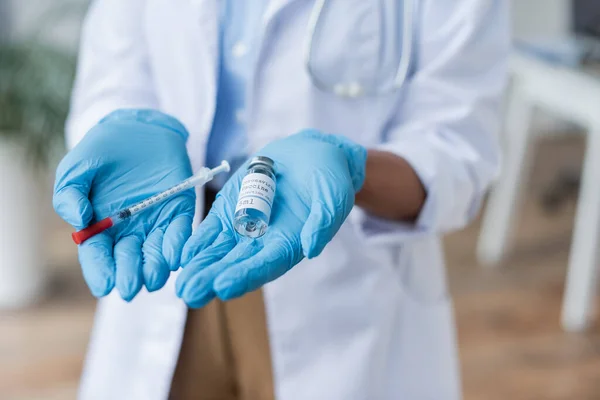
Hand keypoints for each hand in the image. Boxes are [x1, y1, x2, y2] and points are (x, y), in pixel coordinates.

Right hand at [53, 109, 194, 300]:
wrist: (136, 127)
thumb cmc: (101, 151)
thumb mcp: (77, 168)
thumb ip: (70, 193)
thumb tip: (78, 220)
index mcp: (101, 227)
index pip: (98, 257)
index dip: (101, 272)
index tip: (105, 286)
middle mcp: (129, 232)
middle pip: (128, 260)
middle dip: (129, 274)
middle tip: (131, 287)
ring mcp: (155, 223)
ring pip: (156, 253)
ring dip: (155, 267)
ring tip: (153, 277)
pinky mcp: (179, 210)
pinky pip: (179, 232)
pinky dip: (177, 245)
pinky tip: (175, 257)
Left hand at [176, 130, 366, 306]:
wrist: (312, 156)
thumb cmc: (329, 179)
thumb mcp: (333, 195)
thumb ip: (323, 221)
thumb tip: (311, 248)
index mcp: (289, 243)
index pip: (266, 264)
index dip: (245, 275)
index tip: (223, 287)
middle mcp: (264, 242)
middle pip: (237, 264)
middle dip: (213, 278)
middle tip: (190, 294)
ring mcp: (244, 227)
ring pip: (219, 251)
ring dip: (200, 266)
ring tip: (181, 283)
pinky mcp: (230, 210)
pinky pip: (211, 229)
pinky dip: (198, 241)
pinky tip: (182, 255)